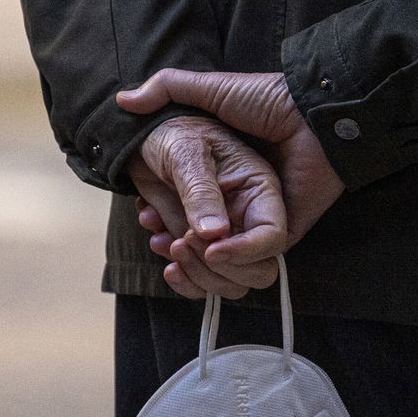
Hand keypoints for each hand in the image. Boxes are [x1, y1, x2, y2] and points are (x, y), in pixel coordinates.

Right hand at [118, 70, 344, 247]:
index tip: (145, 217)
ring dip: (196, 260)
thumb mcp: (210, 91)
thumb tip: (123, 100)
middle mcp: (240, 200)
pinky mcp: (286, 231)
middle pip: (202, 240)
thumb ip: (168, 88)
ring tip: (174, 246)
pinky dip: (229, 261)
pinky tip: (204, 250)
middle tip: (157, 238)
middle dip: (176, 245)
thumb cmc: (265, 97)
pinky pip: (255, 259)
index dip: (163, 217)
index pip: (188, 209)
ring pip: (225, 258)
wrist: (312, 108)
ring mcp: (262, 218)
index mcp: (224, 175)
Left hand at [127, 116, 283, 298]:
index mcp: (259, 191)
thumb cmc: (173, 132)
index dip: (246, 252)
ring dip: (195, 274)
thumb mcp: (186, 153)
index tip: (210, 249)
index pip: (272, 237)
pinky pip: (201, 281)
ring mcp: (226, 238)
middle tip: (183, 242)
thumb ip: (201, 192)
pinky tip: (158, 242)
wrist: (144, 138)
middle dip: (220, 269)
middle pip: (258, 271)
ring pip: (230, 284)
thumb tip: (215, 235)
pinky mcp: (201, 249)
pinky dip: (179, 274)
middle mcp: (248, 220)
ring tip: (166, 242)